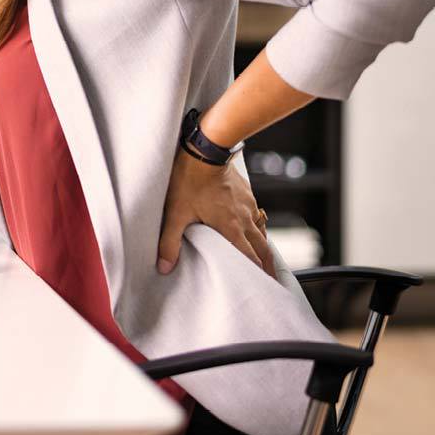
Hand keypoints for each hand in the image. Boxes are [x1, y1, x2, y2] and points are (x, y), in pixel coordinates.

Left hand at [158, 150, 274, 277]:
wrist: (206, 149)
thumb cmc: (190, 180)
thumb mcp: (175, 213)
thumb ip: (169, 242)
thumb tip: (164, 267)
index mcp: (231, 227)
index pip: (249, 257)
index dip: (256, 274)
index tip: (263, 286)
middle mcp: (245, 218)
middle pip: (262, 248)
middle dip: (267, 265)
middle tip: (271, 280)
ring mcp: (248, 204)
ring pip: (262, 231)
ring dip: (264, 246)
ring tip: (265, 259)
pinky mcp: (246, 192)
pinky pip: (257, 215)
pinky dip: (258, 227)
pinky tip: (253, 228)